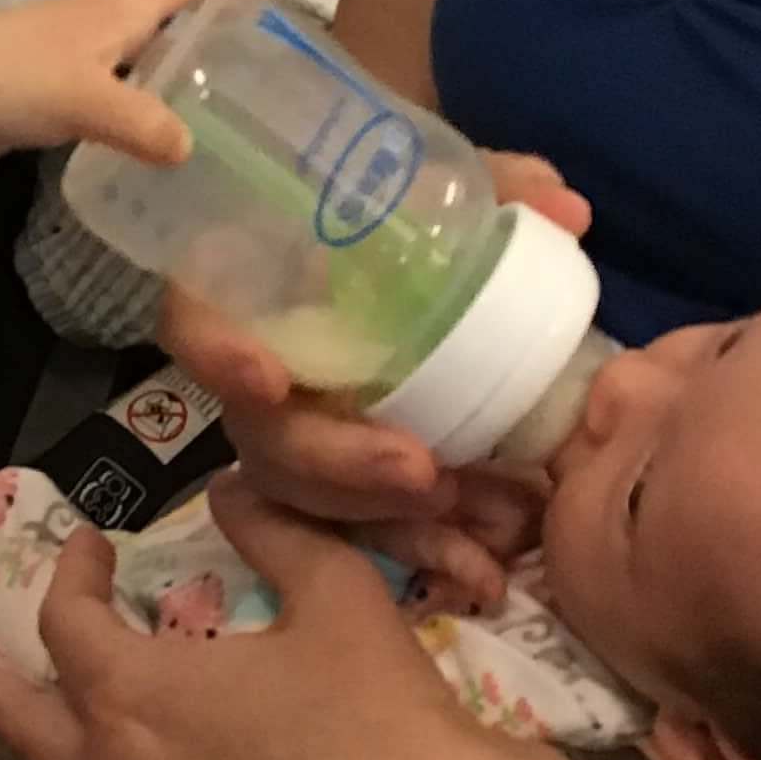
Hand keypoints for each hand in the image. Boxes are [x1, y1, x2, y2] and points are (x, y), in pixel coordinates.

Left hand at [0, 0, 275, 168]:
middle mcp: (107, 14)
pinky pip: (124, 68)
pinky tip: (160, 115)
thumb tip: (190, 148)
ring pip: (148, 31)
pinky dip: (153, 78)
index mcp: (122, 5)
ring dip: (185, 39)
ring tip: (225, 71)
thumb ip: (143, 124)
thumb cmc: (13, 79)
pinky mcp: (60, 75)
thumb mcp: (87, 101)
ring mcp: (80, 43)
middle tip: (263, 24)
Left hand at [0, 476, 532, 759]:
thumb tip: (228, 491)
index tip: (93, 546)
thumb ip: (272, 532)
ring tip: (48, 724)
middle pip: (25, 723)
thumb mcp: (336, 593)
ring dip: (48, 742)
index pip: (65, 624)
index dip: (71, 574)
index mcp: (137, 694)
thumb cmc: (385, 713)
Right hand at [164, 147, 589, 582]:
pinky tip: (482, 575)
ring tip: (474, 527)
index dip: (218, 355)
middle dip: (338, 465)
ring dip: (388, 522)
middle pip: (263, 439)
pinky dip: (426, 553)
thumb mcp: (443, 183)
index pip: (195, 321)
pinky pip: (366, 532)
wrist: (414, 261)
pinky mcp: (349, 485)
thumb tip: (565, 211)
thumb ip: (498, 188)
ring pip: (311, 502)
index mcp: (256, 288)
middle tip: (422, 472)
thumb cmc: (402, 210)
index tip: (268, 383)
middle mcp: (265, 372)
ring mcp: (304, 438)